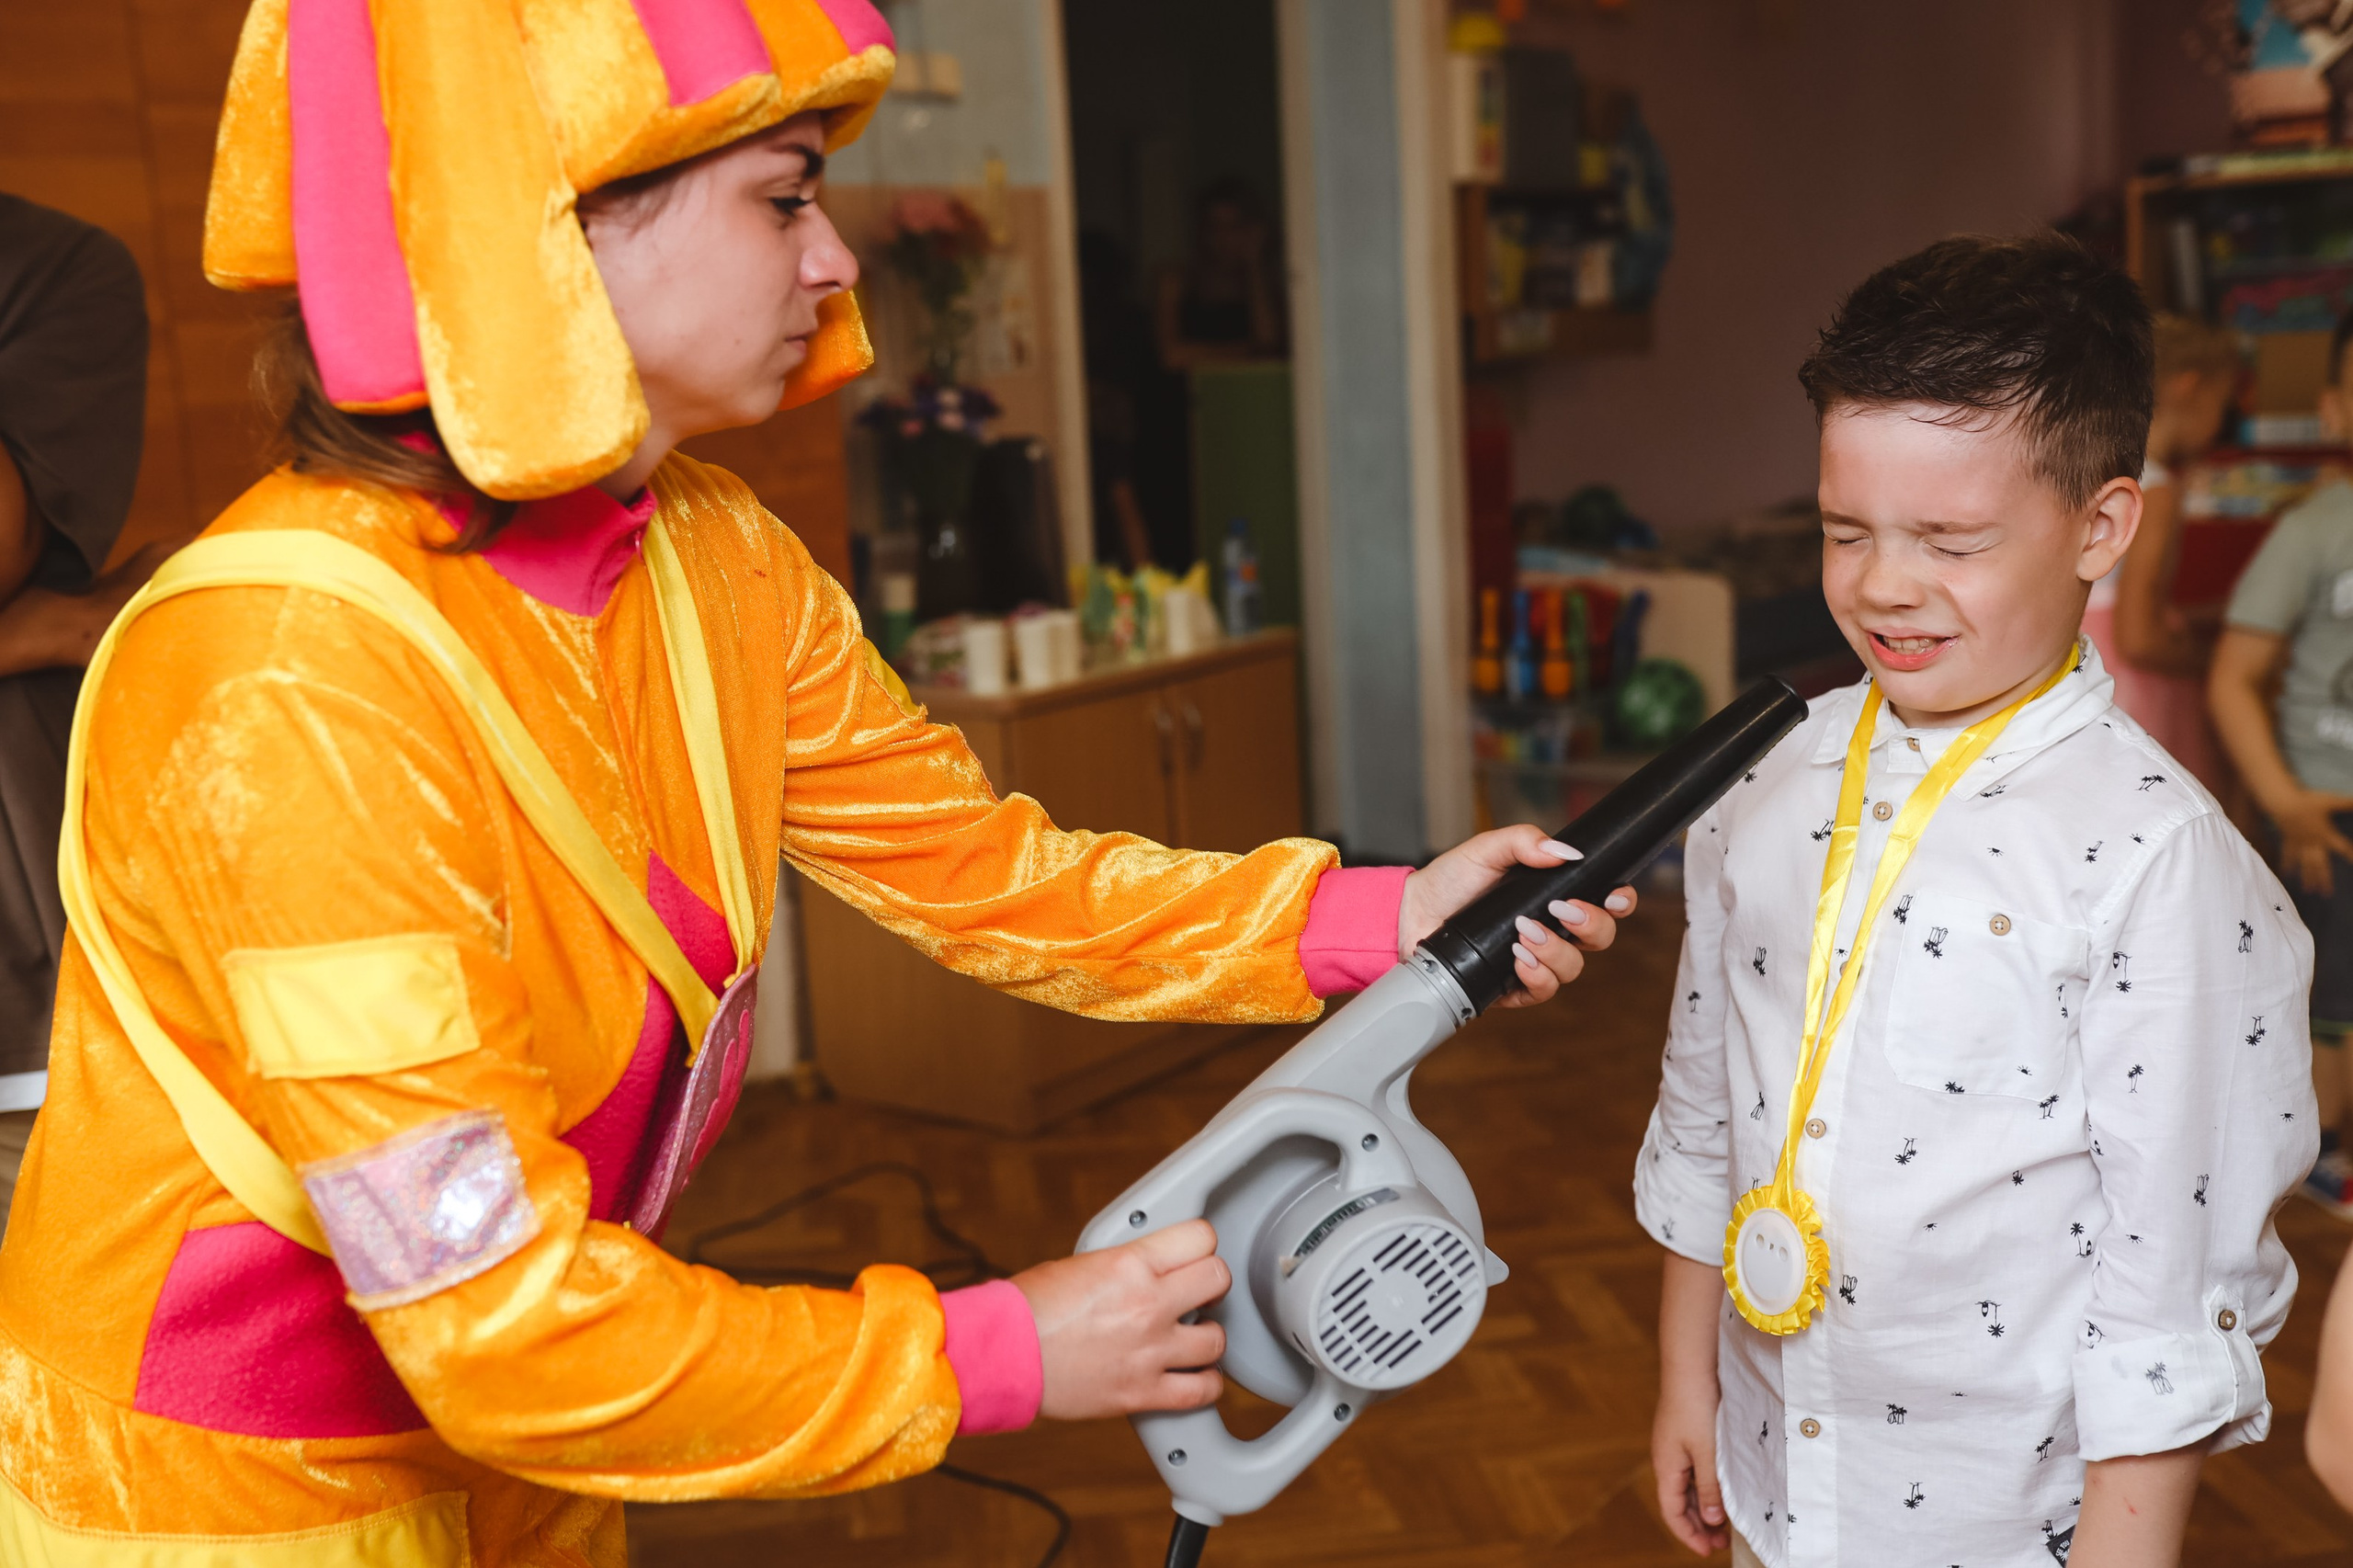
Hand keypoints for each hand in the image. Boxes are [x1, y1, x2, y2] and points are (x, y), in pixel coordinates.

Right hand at [1012, 1219, 1229, 1420]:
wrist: (1002, 1355)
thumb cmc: (1028, 1308)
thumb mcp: (1083, 1262)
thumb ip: (1128, 1264)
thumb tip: (1153, 1266)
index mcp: (1131, 1263)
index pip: (1201, 1237)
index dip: (1200, 1244)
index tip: (1195, 1254)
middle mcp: (1148, 1304)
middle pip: (1219, 1279)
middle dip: (1210, 1283)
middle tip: (1197, 1292)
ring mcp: (1149, 1350)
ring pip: (1218, 1339)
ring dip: (1207, 1336)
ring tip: (1191, 1335)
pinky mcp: (1142, 1392)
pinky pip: (1202, 1391)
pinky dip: (1205, 1383)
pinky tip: (1194, 1374)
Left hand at [1398, 824, 1635, 1007]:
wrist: (1410, 913)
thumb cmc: (1451, 881)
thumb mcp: (1487, 849)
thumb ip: (1525, 842)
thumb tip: (1566, 852)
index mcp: (1555, 895)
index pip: (1605, 901)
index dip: (1619, 901)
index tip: (1613, 896)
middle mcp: (1552, 929)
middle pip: (1600, 938)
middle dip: (1592, 926)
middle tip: (1564, 911)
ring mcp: (1535, 960)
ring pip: (1573, 967)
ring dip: (1556, 951)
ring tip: (1524, 934)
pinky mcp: (1513, 986)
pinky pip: (1543, 990)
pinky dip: (1536, 976)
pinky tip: (1517, 960)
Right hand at [1651, 1379, 1727, 1554]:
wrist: (1692, 1364)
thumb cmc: (1696, 1406)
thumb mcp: (1706, 1452)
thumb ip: (1709, 1487)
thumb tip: (1710, 1519)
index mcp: (1666, 1466)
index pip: (1671, 1511)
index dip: (1688, 1534)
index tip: (1708, 1551)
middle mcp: (1667, 1459)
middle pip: (1679, 1502)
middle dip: (1699, 1524)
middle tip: (1723, 1541)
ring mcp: (1676, 1446)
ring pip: (1688, 1487)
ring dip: (1704, 1506)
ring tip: (1727, 1520)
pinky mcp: (1687, 1434)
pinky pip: (1694, 1470)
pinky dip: (1707, 1486)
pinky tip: (1723, 1488)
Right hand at [2272, 788, 2352, 895]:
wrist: (2284, 803)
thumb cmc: (2308, 801)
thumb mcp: (2330, 800)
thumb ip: (2348, 803)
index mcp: (2326, 835)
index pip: (2343, 848)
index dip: (2351, 856)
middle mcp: (2313, 843)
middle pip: (2320, 865)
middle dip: (2324, 880)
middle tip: (2327, 894)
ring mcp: (2300, 844)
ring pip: (2304, 864)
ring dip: (2307, 878)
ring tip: (2310, 890)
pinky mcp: (2289, 842)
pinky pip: (2289, 856)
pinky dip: (2288, 866)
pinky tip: (2288, 875)